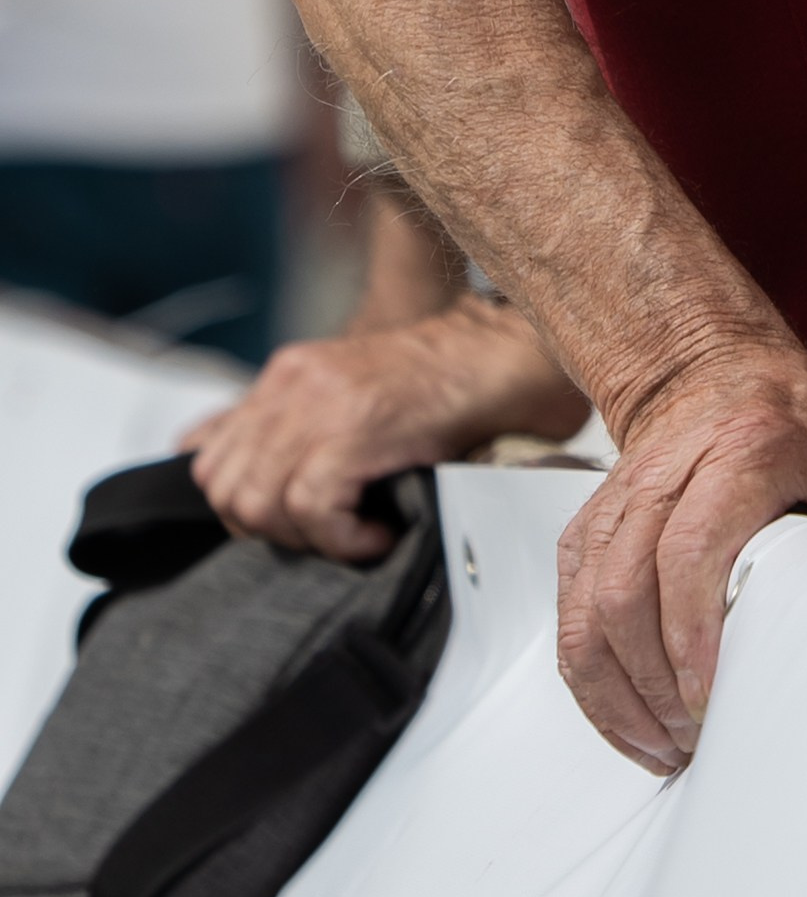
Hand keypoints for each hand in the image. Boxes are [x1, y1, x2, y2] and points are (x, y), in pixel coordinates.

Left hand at [181, 297, 587, 560]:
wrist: (506, 356)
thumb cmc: (445, 386)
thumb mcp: (352, 396)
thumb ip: (294, 425)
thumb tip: (228, 462)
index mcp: (289, 374)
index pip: (209, 458)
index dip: (245, 508)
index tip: (297, 521)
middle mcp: (293, 382)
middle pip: (224, 488)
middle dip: (270, 531)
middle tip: (329, 531)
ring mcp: (321, 403)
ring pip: (256, 504)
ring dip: (306, 538)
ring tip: (357, 532)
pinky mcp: (355, 429)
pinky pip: (310, 509)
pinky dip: (343, 539)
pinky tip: (381, 533)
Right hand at [556, 336, 806, 773]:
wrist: (710, 364)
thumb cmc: (800, 418)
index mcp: (746, 448)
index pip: (693, 548)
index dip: (693, 633)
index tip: (710, 698)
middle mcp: (669, 469)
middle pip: (628, 587)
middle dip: (654, 682)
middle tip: (694, 738)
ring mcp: (618, 497)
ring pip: (588, 605)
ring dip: (618, 691)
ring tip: (664, 746)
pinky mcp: (589, 525)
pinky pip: (570, 608)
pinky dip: (590, 675)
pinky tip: (630, 719)